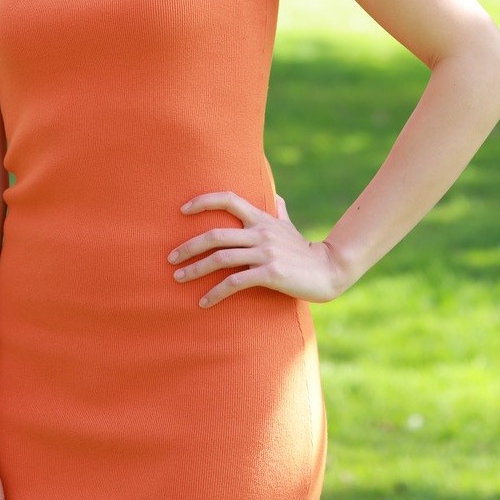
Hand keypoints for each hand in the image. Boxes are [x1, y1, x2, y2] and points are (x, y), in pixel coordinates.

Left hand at [169, 190, 347, 308]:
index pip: (228, 199)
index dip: (203, 201)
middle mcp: (260, 232)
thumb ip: (279, 210)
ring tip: (179, 278)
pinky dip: (215, 293)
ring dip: (195, 269)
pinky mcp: (270, 274)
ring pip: (221, 258)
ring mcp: (265, 253)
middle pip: (216, 234)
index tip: (182, 210)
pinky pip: (235, 283)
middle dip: (189, 246)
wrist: (328, 270)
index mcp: (261, 218)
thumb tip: (276, 196)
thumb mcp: (289, 226)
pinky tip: (204, 302)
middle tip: (170, 258)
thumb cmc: (304, 249)